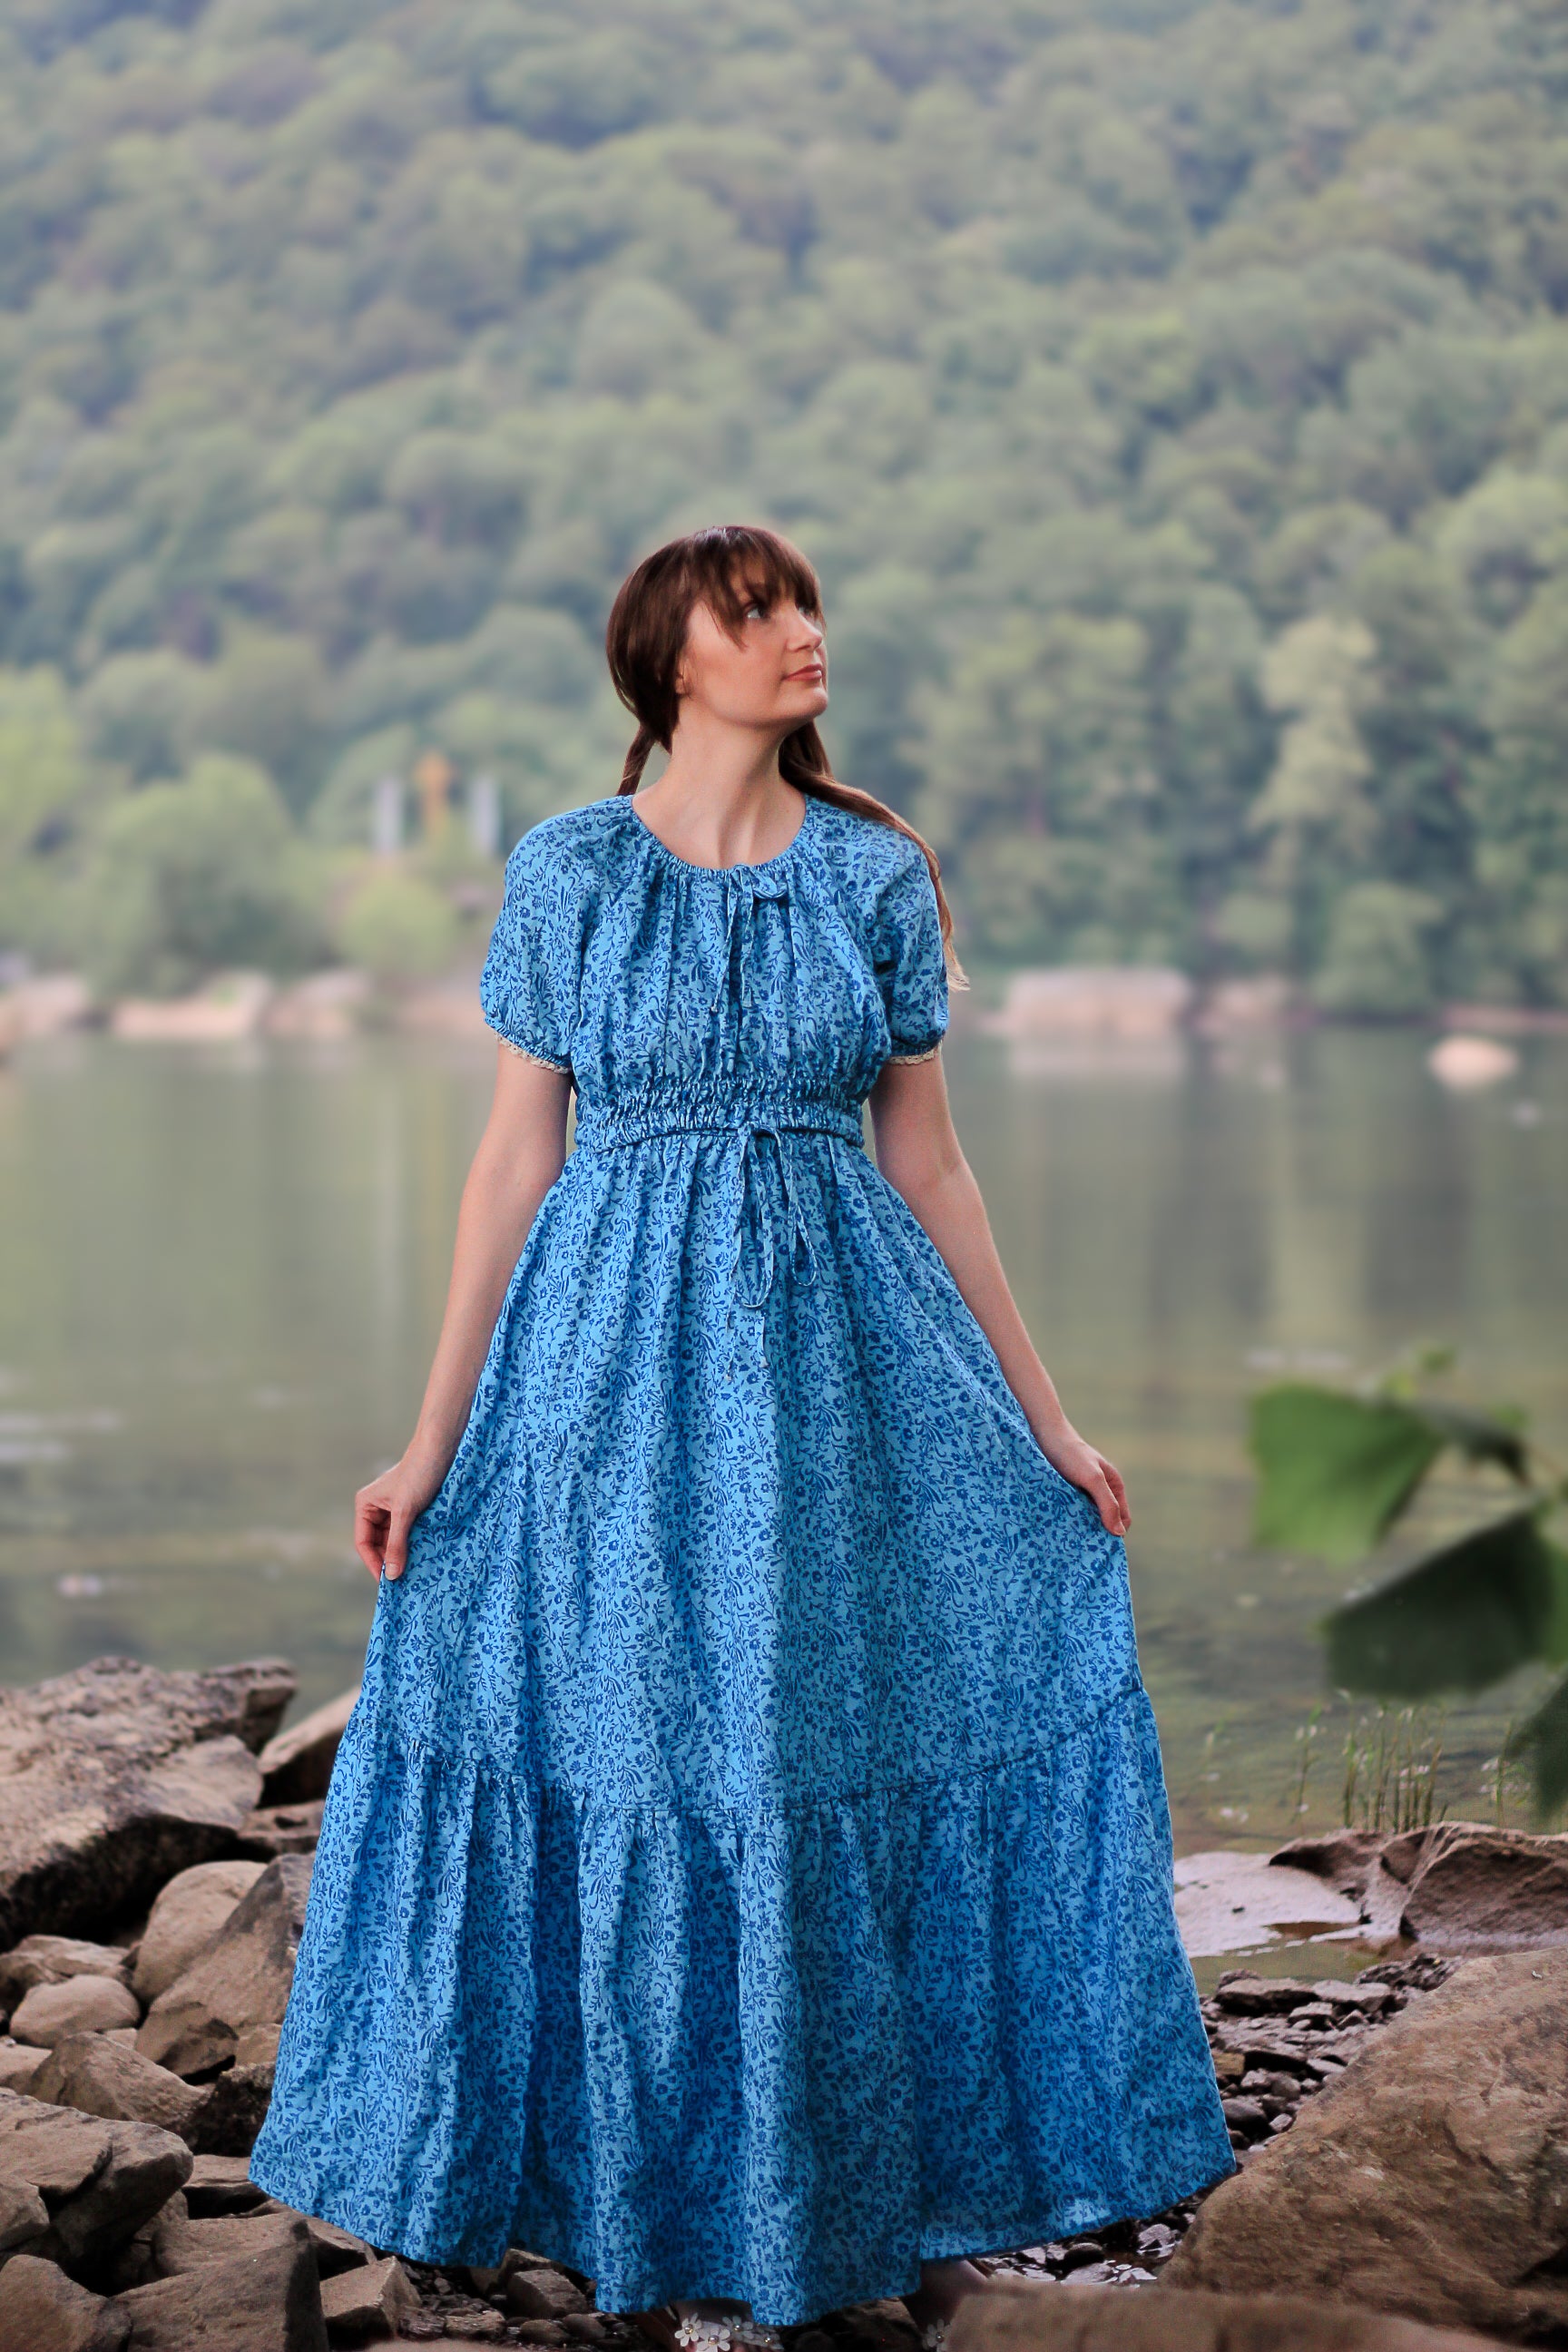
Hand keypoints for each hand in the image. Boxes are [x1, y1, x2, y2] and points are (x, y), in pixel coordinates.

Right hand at [354, 1450, 448, 1581]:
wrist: (442, 1449)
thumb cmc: (419, 1475)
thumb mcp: (406, 1512)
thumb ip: (397, 1543)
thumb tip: (391, 1575)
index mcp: (365, 1506)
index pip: (364, 1543)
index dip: (374, 1563)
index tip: (387, 1584)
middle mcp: (376, 1508)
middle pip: (378, 1544)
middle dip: (389, 1561)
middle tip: (403, 1582)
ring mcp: (394, 1509)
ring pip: (394, 1540)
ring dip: (402, 1554)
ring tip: (413, 1572)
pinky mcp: (411, 1509)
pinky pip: (407, 1533)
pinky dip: (412, 1544)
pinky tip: (421, 1556)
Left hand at [1037, 1428, 1130, 1536]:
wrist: (1044, 1434)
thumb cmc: (1071, 1454)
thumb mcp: (1093, 1478)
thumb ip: (1108, 1504)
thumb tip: (1120, 1533)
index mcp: (1114, 1486)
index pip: (1123, 1520)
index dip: (1115, 1533)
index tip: (1099, 1545)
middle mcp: (1100, 1491)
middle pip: (1105, 1521)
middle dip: (1097, 1533)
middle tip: (1082, 1545)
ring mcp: (1083, 1493)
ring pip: (1087, 1518)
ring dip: (1081, 1528)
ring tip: (1069, 1538)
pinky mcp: (1066, 1494)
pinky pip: (1072, 1513)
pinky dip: (1069, 1521)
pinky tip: (1059, 1527)